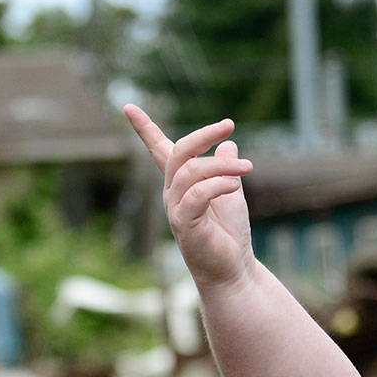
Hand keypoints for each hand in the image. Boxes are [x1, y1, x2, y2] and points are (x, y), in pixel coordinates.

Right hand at [124, 104, 255, 288]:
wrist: (233, 269)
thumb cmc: (230, 234)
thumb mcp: (231, 193)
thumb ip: (226, 168)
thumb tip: (229, 143)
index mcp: (181, 184)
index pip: (160, 151)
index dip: (145, 129)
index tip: (128, 107)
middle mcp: (172, 193)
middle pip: (179, 152)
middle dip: (203, 135)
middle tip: (229, 124)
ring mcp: (176, 208)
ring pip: (192, 171)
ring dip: (223, 165)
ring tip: (248, 168)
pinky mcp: (184, 224)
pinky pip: (197, 194)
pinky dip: (218, 184)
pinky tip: (235, 184)